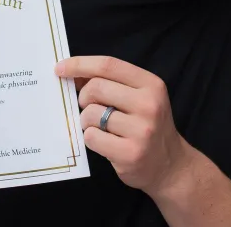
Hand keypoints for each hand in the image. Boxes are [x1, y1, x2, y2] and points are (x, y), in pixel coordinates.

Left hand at [55, 56, 191, 194]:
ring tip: (101, 128)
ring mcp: (141, 130)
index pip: (108, 65)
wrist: (170, 166)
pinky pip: (92, 137)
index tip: (60, 68)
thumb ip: (112, 83)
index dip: (80, 64)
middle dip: (83, 97)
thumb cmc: (147, 127)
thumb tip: (72, 73)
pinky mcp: (130, 153)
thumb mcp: (140, 98)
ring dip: (86, 121)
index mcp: (151, 85)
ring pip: (90, 114)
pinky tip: (106, 143)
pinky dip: (91, 139)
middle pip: (96, 87)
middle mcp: (149, 104)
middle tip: (88, 107)